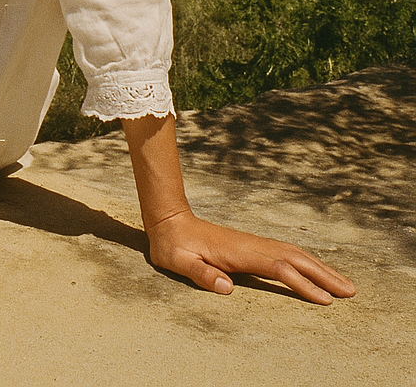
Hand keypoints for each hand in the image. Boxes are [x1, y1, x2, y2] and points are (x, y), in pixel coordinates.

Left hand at [146, 209, 356, 303]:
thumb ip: (200, 274)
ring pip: (293, 253)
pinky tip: (315, 269)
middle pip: (294, 258)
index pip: (278, 269)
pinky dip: (305, 260)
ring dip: (319, 267)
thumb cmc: (173, 246)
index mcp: (238, 253)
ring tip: (344, 283)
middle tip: (351, 292)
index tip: (326, 301)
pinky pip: (285, 253)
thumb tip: (226, 288)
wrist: (169, 221)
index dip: (303, 284)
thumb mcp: (178, 262)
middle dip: (324, 275)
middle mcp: (251, 245)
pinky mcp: (251, 245)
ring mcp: (252, 243)